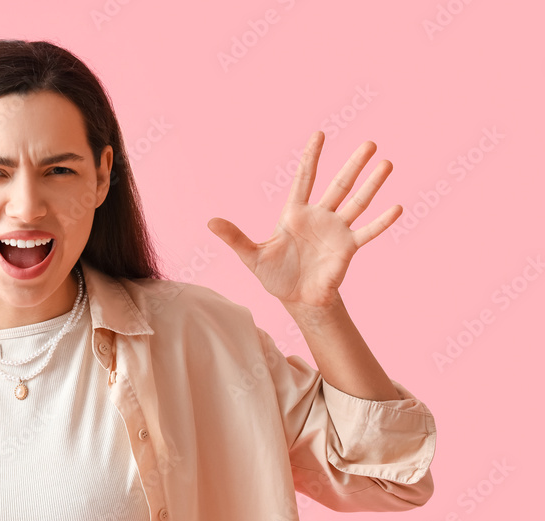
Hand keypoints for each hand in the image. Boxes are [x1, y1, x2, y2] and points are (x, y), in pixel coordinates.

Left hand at [206, 131, 401, 309]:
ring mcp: (336, 231)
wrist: (296, 299)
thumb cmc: (275, 275)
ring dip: (372, 185)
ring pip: (357, 203)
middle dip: (353, 165)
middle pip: (338, 185)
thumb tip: (209, 221)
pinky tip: (397, 206)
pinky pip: (368, 232)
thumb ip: (234, 237)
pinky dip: (382, 221)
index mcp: (294, 214)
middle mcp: (319, 217)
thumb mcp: (251, 256)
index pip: (304, 179)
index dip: (311, 158)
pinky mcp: (348, 249)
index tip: (320, 134)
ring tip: (387, 164)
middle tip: (370, 143)